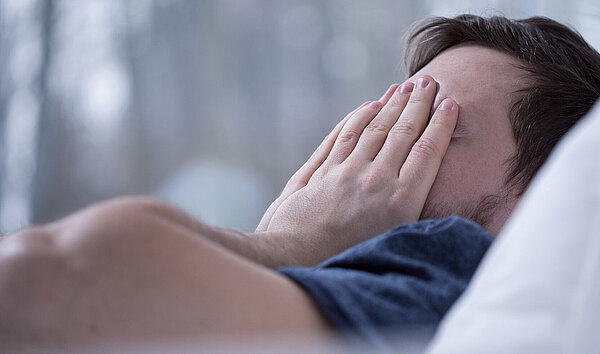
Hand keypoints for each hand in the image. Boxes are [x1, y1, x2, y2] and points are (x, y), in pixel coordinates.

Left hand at [256, 76, 457, 265]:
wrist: (296, 260)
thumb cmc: (346, 260)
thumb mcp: (390, 243)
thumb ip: (408, 211)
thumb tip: (424, 188)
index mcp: (400, 203)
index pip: (426, 152)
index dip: (440, 125)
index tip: (450, 104)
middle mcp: (375, 181)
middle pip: (401, 132)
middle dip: (418, 104)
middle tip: (429, 82)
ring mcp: (346, 173)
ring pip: (374, 129)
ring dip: (390, 104)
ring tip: (403, 87)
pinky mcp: (323, 171)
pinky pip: (344, 135)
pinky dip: (358, 117)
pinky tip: (368, 105)